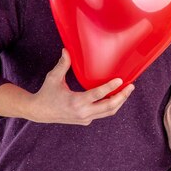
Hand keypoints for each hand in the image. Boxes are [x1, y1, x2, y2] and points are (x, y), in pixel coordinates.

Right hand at [0, 49, 134, 124]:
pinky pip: (102, 114)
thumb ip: (62, 64)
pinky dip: (111, 106)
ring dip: (119, 102)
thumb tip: (67, 49)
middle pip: (108, 107)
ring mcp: (85, 118)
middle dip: (122, 97)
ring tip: (127, 91)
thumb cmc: (46, 93)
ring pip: (108, 113)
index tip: (120, 80)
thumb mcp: (53, 78)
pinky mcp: (85, 121)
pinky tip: (116, 96)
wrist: (39, 112)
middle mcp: (82, 112)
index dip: (110, 87)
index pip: (97, 95)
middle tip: (131, 86)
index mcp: (75, 102)